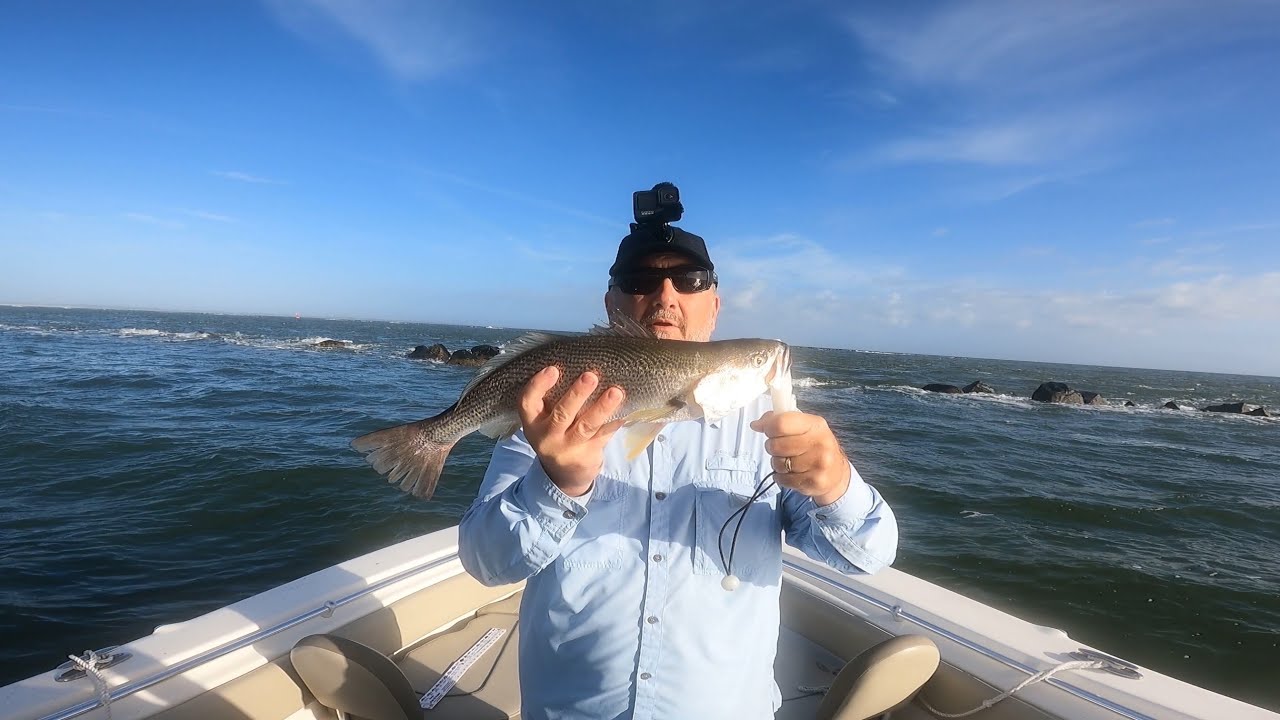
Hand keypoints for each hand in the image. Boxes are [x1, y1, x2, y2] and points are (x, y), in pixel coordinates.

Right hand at [519, 366, 627, 496]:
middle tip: (590, 376)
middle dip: (577, 394)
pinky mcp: (587, 456)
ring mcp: (567, 449)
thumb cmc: (555, 434)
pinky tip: (626, 410)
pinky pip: (603, 435)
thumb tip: (579, 364)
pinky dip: (615, 422)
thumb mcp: (543, 420)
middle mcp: (546, 437)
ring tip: (615, 392)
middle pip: (561, 414)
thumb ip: (552, 399)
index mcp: (532, 422)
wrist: (563, 474)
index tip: (553, 369)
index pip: (527, 402)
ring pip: (586, 426)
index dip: (538, 385)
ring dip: (602, 408)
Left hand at [750, 411, 850, 506]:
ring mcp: (819, 464)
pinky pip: (782, 480)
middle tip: (780, 448)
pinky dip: (781, 477)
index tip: (767, 430)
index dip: (768, 427)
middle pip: (776, 445)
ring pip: (778, 464)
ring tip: (789, 461)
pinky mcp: (814, 482)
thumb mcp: (804, 427)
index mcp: (816, 425)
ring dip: (777, 463)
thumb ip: (780, 421)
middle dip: (772, 447)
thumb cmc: (815, 446)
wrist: (836, 473)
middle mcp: (820, 443)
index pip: (781, 423)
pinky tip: (792, 473)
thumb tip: (756, 424)